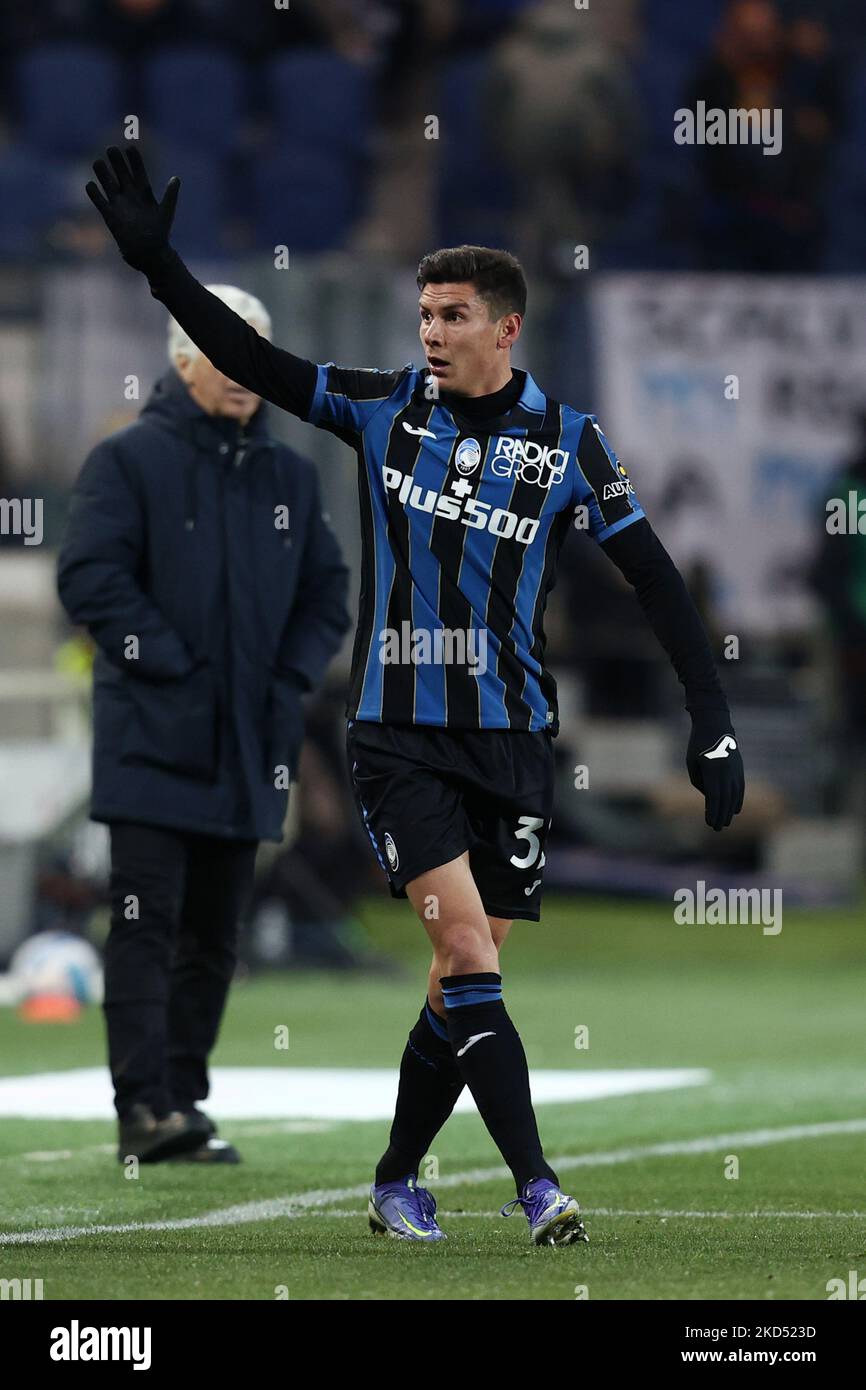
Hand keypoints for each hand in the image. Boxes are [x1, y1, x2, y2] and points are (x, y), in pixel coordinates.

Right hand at [85, 145, 178, 273]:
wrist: (150, 254)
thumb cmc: (160, 234)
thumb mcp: (166, 212)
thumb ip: (170, 195)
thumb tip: (176, 179)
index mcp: (145, 193)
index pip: (139, 172)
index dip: (134, 160)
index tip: (130, 147)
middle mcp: (130, 196)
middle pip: (121, 174)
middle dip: (117, 162)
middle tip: (111, 148)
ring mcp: (120, 205)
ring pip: (108, 185)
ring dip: (103, 174)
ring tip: (97, 162)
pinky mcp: (110, 217)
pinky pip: (100, 202)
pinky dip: (94, 194)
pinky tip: (90, 185)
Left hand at [686, 716, 744, 830]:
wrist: (715, 726)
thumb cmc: (698, 745)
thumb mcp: (692, 763)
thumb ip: (699, 782)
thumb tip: (709, 797)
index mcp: (713, 770)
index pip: (713, 796)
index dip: (712, 811)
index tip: (710, 823)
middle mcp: (726, 772)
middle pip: (725, 799)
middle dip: (721, 815)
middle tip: (717, 829)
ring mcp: (735, 770)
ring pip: (734, 795)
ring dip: (729, 811)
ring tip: (725, 823)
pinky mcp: (739, 768)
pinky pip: (740, 788)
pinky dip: (737, 800)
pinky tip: (735, 810)